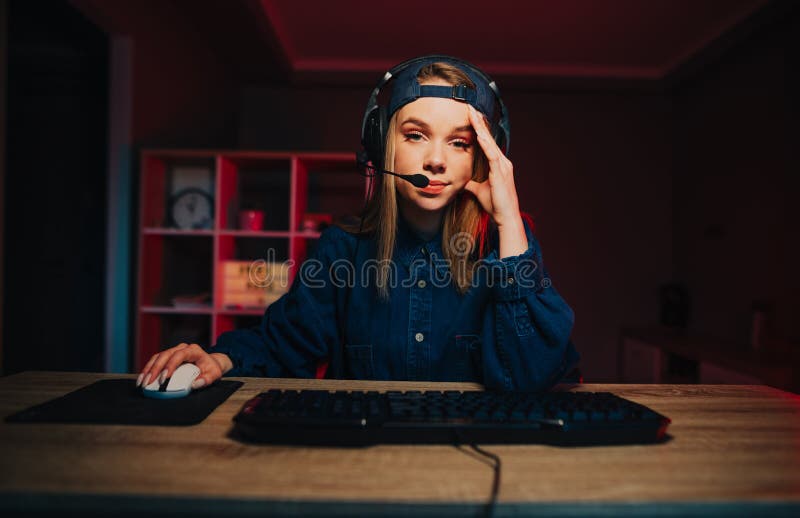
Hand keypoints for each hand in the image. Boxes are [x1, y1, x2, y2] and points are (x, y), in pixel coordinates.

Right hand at [136, 343, 231, 389]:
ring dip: (148, 369)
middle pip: (165, 355)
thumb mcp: (214, 374)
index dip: (170, 365)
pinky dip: (148, 369)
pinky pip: (156, 360)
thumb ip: (206, 379)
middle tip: (148, 383)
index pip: (180, 355)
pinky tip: (142, 379)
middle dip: (155, 369)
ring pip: (158, 357)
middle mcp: (182, 348)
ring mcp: (174, 350)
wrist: (210, 362)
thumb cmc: (211, 368)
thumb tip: (194, 385)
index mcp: (193, 350)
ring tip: (142, 383)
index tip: (164, 378)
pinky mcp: (168, 356)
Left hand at [464, 105, 527, 256]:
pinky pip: (492, 155)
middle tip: (470, 107)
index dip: (478, 128)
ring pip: (490, 143)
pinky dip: (485, 143)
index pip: (486, 142)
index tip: (470, 116)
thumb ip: (471, 183)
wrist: (506, 217)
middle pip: (488, 138)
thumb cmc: (495, 205)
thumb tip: (461, 181)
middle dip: (479, 122)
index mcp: (498, 164)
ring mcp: (503, 166)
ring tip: (472, 114)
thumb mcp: (478, 191)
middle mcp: (502, 162)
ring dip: (481, 128)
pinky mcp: (501, 173)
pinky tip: (478, 134)